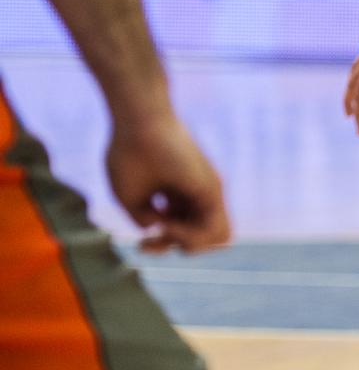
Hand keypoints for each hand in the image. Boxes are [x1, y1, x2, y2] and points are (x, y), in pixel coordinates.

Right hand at [107, 114, 230, 253]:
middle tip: (152, 241)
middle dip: (180, 248)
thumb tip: (158, 230)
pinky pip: (217, 229)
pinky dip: (191, 236)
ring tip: (166, 229)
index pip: (186, 234)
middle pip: (206, 239)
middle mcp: (198, 194)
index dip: (167, 245)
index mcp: (179, 196)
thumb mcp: (129, 197)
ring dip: (190, 245)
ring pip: (220, 238)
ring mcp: (208, 192)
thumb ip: (144, 219)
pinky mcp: (212, 188)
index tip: (143, 240)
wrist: (137, 121)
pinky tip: (168, 224)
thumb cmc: (127, 154)